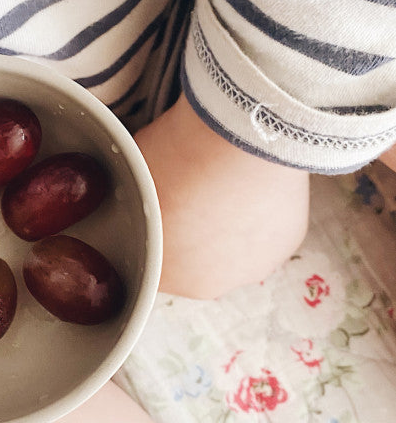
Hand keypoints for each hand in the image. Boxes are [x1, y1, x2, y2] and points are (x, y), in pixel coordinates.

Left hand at [134, 95, 309, 298]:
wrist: (238, 138)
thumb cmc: (177, 159)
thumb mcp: (136, 182)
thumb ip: (137, 205)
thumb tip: (135, 195)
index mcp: (164, 275)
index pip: (153, 264)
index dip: (154, 235)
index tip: (160, 210)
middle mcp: (210, 284)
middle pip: (194, 263)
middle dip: (191, 235)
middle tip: (192, 194)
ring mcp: (253, 267)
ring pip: (233, 250)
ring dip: (228, 228)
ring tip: (224, 187)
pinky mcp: (286, 245)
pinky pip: (265, 232)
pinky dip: (258, 214)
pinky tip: (251, 185)